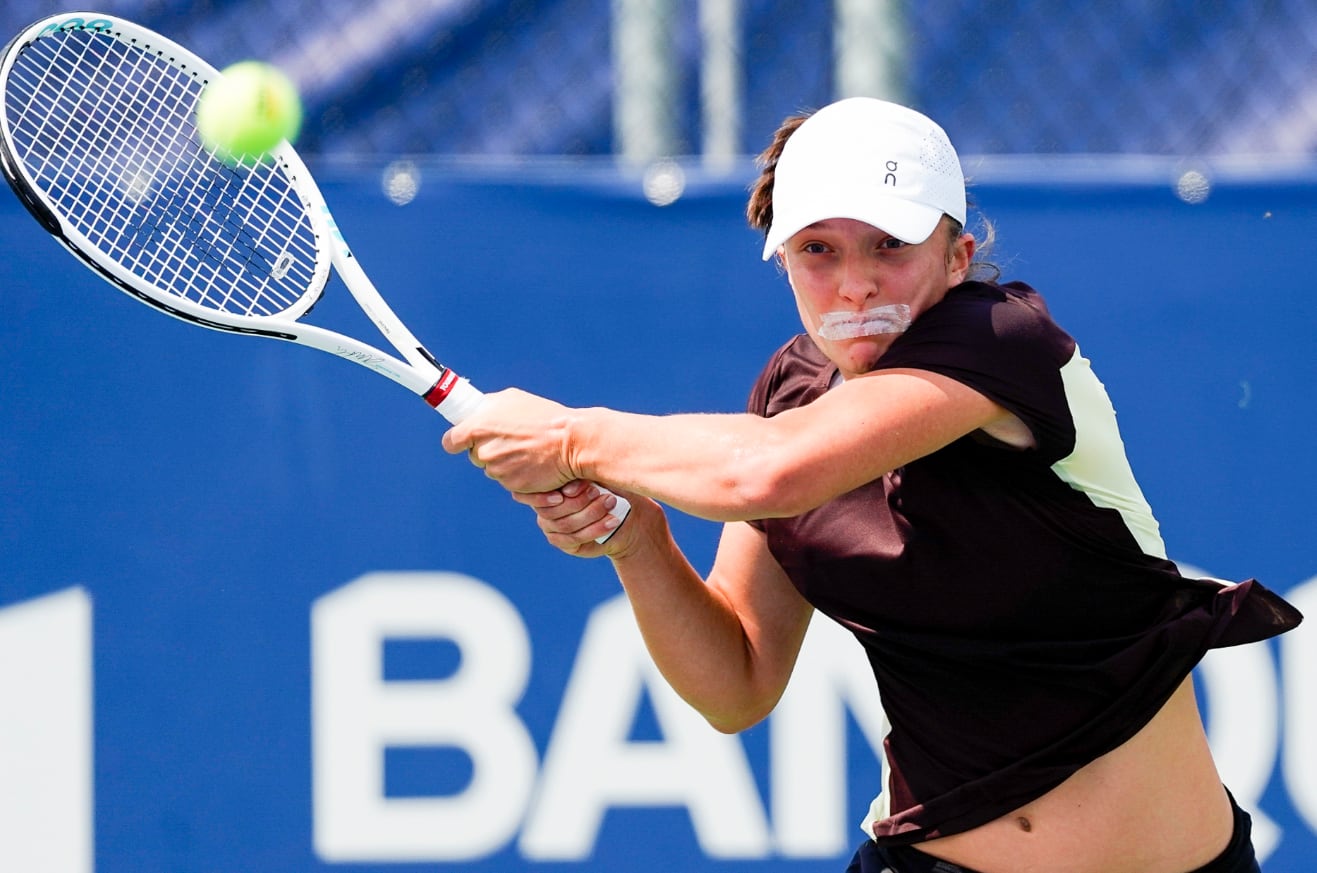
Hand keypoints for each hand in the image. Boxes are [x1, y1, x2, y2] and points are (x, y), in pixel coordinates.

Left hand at [441, 388, 577, 492]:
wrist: (572, 441)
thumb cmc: (545, 417)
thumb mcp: (513, 399)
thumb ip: (488, 407)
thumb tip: (478, 411)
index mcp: (478, 427)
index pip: (451, 441)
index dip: (457, 442)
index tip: (462, 442)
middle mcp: (483, 450)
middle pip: (475, 455)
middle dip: (488, 450)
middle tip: (511, 440)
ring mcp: (497, 470)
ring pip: (493, 468)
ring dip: (505, 462)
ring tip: (527, 450)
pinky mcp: (511, 485)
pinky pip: (509, 481)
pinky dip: (518, 474)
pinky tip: (533, 462)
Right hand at [512, 481, 639, 557]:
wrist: (624, 513)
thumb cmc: (609, 487)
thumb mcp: (598, 476)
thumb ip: (583, 476)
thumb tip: (570, 486)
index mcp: (548, 486)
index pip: (545, 490)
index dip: (568, 488)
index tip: (587, 484)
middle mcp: (545, 507)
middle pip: (554, 510)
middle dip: (581, 501)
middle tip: (603, 493)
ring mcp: (552, 527)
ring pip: (566, 524)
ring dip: (591, 514)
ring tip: (611, 503)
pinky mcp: (564, 542)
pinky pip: (575, 538)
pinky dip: (595, 529)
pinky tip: (612, 522)